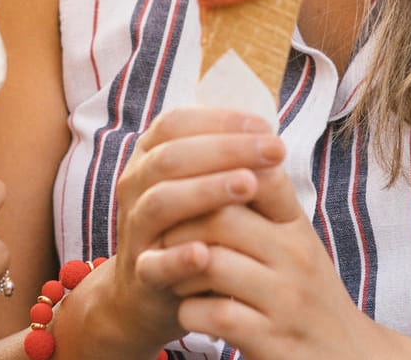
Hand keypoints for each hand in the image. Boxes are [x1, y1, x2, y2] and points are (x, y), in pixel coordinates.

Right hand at [87, 107, 286, 351]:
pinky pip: (154, 263)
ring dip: (206, 190)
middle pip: (172, 157)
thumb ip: (227, 163)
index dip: (219, 120)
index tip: (266, 127)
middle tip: (275, 149)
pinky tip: (205, 253)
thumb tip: (272, 139)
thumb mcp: (203, 188)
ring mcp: (135, 229)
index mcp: (149, 157)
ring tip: (249, 185)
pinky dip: (177, 258)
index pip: (176, 124)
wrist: (149, 290)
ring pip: (160, 201)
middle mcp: (136, 186)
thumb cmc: (191, 227)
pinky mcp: (141, 273)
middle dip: (227, 149)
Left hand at [135, 166, 381, 359]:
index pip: (255, 175)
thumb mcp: (294, 243)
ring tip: (173, 273)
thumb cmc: (304, 295)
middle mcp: (297, 257)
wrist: (346, 357)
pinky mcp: (273, 341)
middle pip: (222, 216)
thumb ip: (262, 204)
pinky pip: (214, 313)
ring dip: (179, 268)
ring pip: (212, 263)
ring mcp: (286, 300)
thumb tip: (218, 148)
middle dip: (179, 224)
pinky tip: (191, 312)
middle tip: (161, 234)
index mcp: (297, 227)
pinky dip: (190, 311)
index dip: (210, 174)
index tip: (182, 186)